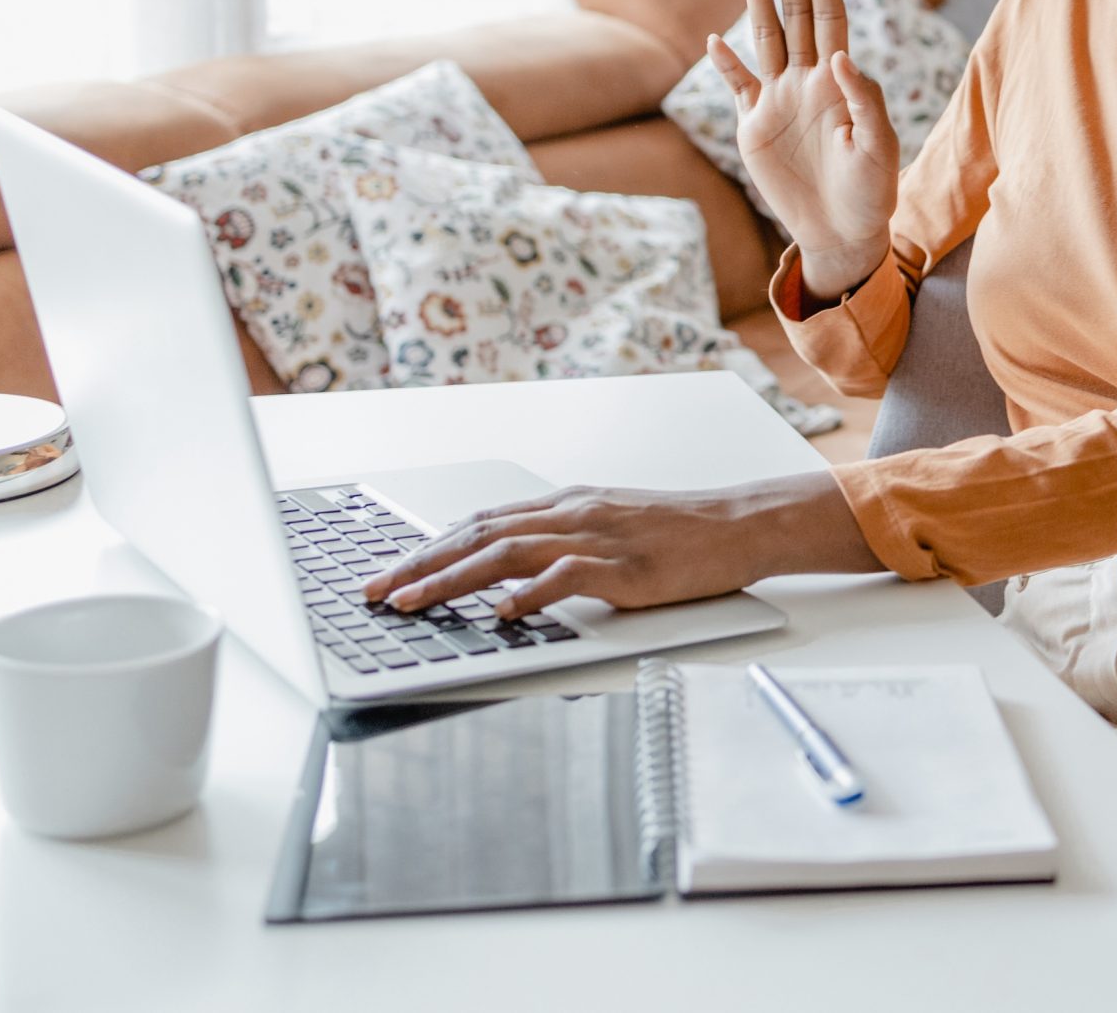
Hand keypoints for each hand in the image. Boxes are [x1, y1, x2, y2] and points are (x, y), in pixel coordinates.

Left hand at [359, 470, 881, 616]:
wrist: (743, 523)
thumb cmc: (683, 534)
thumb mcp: (613, 528)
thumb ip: (565, 545)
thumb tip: (511, 576)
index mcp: (567, 504)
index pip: (481, 523)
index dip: (429, 548)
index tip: (389, 573)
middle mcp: (573, 513)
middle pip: (479, 534)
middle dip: (420, 565)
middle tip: (374, 593)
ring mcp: (599, 536)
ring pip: (507, 552)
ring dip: (452, 579)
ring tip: (412, 603)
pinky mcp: (627, 566)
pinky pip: (568, 577)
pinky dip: (530, 594)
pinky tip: (502, 613)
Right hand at [708, 0, 898, 301]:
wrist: (843, 233)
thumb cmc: (872, 192)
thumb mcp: (879, 148)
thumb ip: (864, 101)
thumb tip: (840, 56)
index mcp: (839, 81)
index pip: (831, 17)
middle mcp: (807, 81)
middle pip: (795, 14)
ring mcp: (778, 101)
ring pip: (765, 38)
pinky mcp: (754, 128)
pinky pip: (737, 87)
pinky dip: (725, 65)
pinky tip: (714, 40)